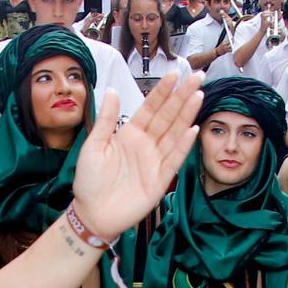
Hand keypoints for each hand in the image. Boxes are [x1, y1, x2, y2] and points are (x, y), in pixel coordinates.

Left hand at [69, 73, 202, 237]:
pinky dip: (184, 144)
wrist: (92, 214)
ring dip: (187, 114)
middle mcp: (145, 144)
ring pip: (174, 133)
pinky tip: (193, 129)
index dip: (163, 91)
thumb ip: (106, 120)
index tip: (175, 74)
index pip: (150, 107)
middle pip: (167, 116)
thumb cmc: (89, 180)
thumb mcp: (93, 145)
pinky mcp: (160, 179)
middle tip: (197, 77)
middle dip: (182, 96)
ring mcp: (155, 161)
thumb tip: (110, 90)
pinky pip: (174, 159)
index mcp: (129, 134)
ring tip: (198, 95)